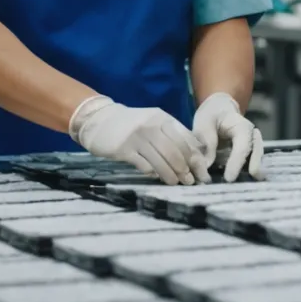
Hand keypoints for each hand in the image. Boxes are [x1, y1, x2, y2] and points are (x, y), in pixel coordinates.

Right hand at [69, 95, 204, 184]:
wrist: (99, 120)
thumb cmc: (131, 124)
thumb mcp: (153, 122)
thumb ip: (171, 135)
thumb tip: (193, 155)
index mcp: (163, 118)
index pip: (186, 139)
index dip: (195, 157)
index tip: (201, 171)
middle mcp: (152, 125)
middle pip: (176, 151)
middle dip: (186, 169)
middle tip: (190, 181)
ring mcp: (138, 137)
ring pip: (161, 160)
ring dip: (171, 175)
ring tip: (176, 183)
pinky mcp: (124, 149)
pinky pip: (144, 165)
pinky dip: (153, 173)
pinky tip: (156, 177)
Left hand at [191, 93, 263, 182]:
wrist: (220, 110)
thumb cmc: (212, 115)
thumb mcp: (204, 123)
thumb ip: (207, 142)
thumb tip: (206, 166)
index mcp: (242, 127)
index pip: (243, 146)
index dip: (237, 163)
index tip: (229, 178)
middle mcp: (253, 136)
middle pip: (257, 153)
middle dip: (253, 169)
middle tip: (247, 186)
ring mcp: (254, 145)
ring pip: (257, 160)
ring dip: (251, 173)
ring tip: (245, 188)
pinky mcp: (250, 154)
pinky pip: (252, 163)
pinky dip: (247, 173)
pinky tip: (240, 185)